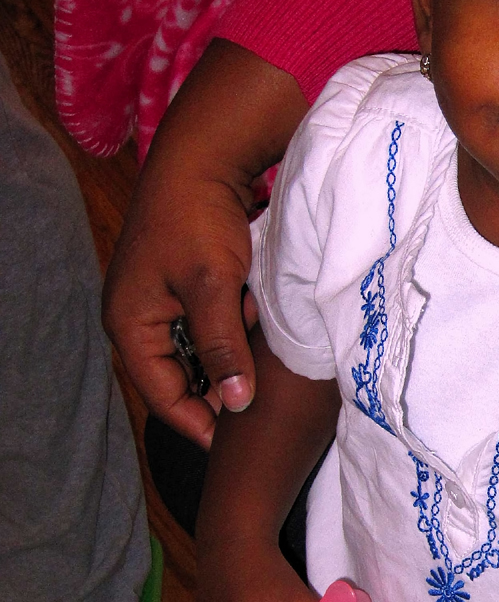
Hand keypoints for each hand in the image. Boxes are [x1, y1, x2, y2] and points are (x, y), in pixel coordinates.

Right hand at [102, 40, 307, 445]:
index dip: (199, 423)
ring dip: (233, 358)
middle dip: (220, 389)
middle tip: (260, 405)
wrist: (206, 159)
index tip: (238, 443)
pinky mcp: (191, 289)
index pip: (162, 396)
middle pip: (181, 380)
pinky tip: (262, 325)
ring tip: (264, 360)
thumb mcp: (213, 287)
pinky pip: (214, 329)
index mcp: (131, 324)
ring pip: (203, 355)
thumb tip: (236, 404)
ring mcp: (166, 304)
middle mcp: (142, 319)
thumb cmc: (198, 219)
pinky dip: (238, 332)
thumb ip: (223, 347)